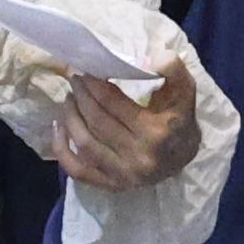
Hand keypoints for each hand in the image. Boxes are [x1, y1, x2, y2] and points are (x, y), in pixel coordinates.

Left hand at [55, 70, 199, 193]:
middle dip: (81, 97)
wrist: (184, 156)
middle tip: (75, 81)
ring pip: (85, 144)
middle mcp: (138, 157)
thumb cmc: (180, 117)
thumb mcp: (184, 89)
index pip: (113, 104)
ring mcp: (124, 175)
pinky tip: (58, 128)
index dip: (95, 85)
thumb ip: (173, 69)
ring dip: (71, 118)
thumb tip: (151, 57)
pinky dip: (62, 150)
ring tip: (69, 99)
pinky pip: (78, 171)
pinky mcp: (112, 186)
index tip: (85, 72)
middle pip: (97, 122)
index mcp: (155, 132)